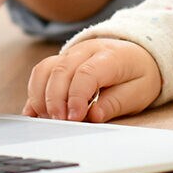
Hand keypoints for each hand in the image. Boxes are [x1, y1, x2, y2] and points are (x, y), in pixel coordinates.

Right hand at [24, 38, 162, 122]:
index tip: (74, 118)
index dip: (76, 96)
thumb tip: (93, 116)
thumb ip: (115, 103)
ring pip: (46, 69)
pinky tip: (34, 112)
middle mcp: (87, 50)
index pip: (87, 73)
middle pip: (61, 70)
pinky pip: (40, 73)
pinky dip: (35, 93)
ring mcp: (71, 54)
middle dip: (56, 99)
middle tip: (59, 122)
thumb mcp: (138, 92)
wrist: (137, 54)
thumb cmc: (138, 75)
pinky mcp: (60, 62)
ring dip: (42, 96)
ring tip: (48, 119)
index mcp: (111, 56)